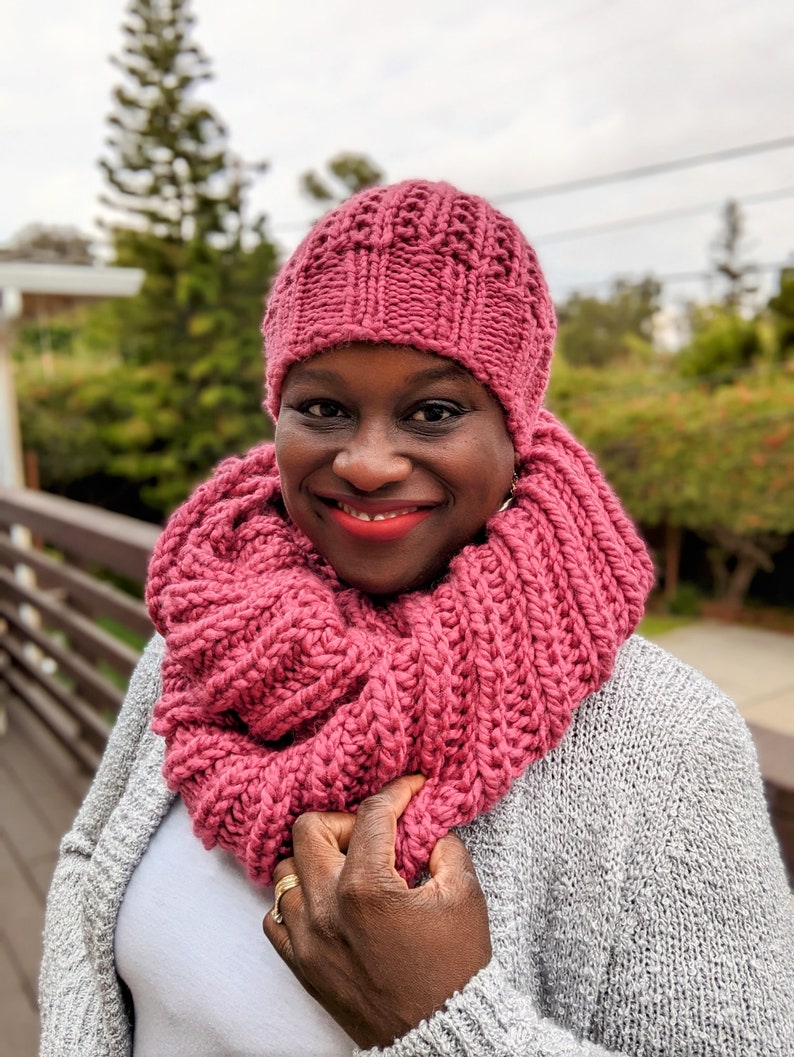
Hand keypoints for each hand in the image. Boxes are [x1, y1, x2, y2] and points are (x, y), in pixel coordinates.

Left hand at [262, 775, 491, 1048]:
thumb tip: (427, 825)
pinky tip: (325, 902)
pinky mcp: (300, 965)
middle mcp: (326, 907)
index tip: (411, 789)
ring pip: (285, 871)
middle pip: (307, 829)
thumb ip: (445, 847)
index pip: (371, 814)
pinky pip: (275, 916)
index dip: (396, 792)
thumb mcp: (464, 897)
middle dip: (343, 820)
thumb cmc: (455, 969)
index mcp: (367, 886)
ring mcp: (307, 938)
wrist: (440, 1035)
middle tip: (372, 834)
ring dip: (316, 860)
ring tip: (348, 867)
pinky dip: (296, 901)